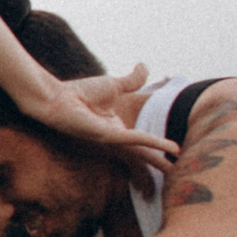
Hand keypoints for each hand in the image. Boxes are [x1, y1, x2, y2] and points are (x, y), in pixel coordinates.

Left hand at [21, 64, 173, 169]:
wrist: (58, 97)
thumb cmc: (80, 93)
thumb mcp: (114, 85)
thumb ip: (133, 79)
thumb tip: (145, 65)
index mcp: (120, 126)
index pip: (144, 138)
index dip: (159, 145)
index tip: (178, 151)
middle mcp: (119, 136)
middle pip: (142, 152)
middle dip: (158, 163)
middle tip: (176, 171)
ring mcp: (114, 138)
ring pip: (142, 153)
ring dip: (158, 161)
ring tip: (174, 170)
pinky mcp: (109, 136)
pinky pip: (137, 140)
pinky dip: (154, 144)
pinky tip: (170, 149)